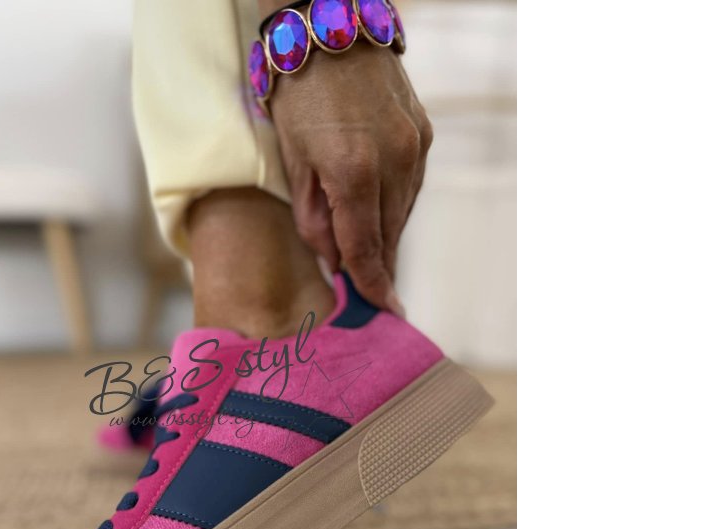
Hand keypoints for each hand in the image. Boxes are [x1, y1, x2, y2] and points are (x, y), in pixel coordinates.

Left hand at [270, 43, 431, 312]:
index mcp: (353, 173)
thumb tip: (335, 261)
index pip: (366, 247)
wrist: (330, 27)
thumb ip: (314, 218)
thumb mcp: (292, 161)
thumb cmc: (298, 95)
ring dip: (387, 235)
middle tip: (373, 293)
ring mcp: (415, 145)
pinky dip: (396, 204)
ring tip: (372, 254)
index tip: (383, 312)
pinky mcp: (423, 132)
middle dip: (379, 265)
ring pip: (405, 211)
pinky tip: (380, 211)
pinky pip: (412, 184)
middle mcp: (394, 162)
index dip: (372, 283)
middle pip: (389, 234)